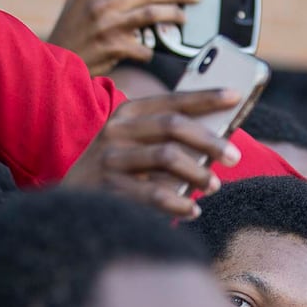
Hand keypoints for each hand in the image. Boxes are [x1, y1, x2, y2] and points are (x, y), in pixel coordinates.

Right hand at [47, 0, 196, 76]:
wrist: (54, 62)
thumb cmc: (68, 33)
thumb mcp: (75, 3)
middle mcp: (102, 5)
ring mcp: (109, 26)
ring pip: (152, 15)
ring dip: (173, 15)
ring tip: (184, 18)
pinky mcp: (115, 48)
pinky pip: (145, 48)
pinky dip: (153, 50)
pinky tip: (156, 51)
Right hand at [63, 91, 243, 218]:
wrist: (71, 201)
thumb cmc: (118, 170)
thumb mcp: (135, 144)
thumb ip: (168, 138)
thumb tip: (220, 139)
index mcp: (128, 114)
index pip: (172, 101)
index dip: (205, 97)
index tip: (235, 95)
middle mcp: (117, 131)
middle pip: (172, 126)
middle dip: (209, 140)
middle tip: (234, 157)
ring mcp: (110, 159)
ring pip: (166, 157)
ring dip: (198, 172)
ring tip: (214, 186)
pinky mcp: (108, 189)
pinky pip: (153, 194)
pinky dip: (179, 204)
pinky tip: (192, 211)